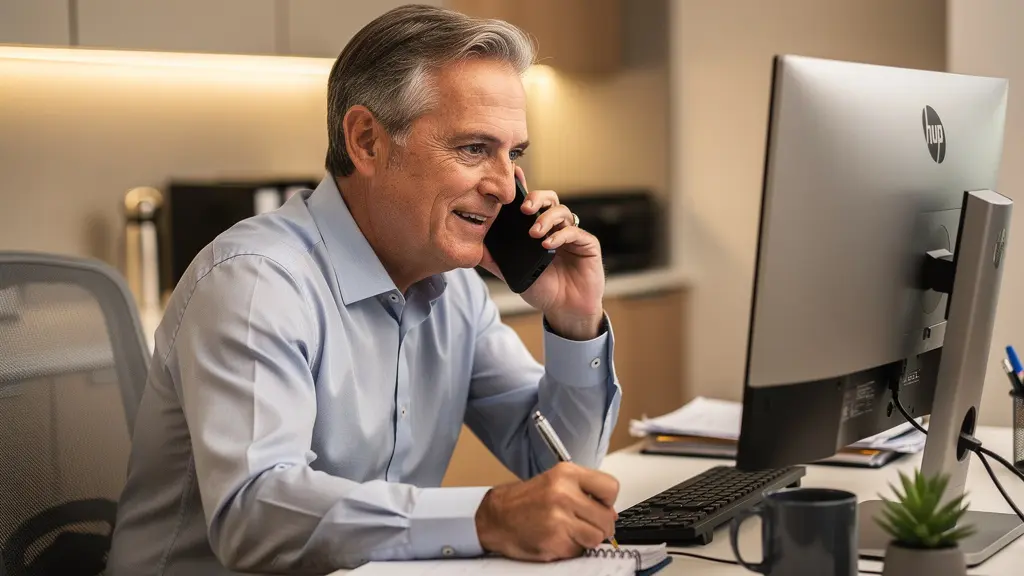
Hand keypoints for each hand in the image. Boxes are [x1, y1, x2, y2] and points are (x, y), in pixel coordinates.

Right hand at [474, 462, 619, 561]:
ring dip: (587, 539)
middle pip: (607, 518)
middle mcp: (563, 494)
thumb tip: (611, 512)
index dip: (608, 501)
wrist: (496, 518)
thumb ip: (584, 491)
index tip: (601, 506)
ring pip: (596, 537)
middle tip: (586, 525)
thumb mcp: (555, 482)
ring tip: (570, 532)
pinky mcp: (554, 541)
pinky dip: (571, 549)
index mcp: (566, 474)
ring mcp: (559, 519)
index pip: (611, 488)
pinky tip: (557, 539)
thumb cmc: (524, 501)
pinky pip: (579, 550)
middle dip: (600, 526)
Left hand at [479, 166, 605, 339]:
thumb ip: (496, 261)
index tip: (514, 173)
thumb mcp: (513, 274)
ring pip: (562, 211)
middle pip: (550, 199)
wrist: (564, 310)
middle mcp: (556, 227)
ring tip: (534, 234)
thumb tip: (473, 250)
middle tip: (524, 208)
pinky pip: (574, 231)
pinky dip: (560, 235)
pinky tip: (548, 245)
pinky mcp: (588, 244)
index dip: (523, 187)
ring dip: (546, 219)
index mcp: (539, 229)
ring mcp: (573, 234)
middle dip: (536, 198)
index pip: (531, 204)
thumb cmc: (542, 289)